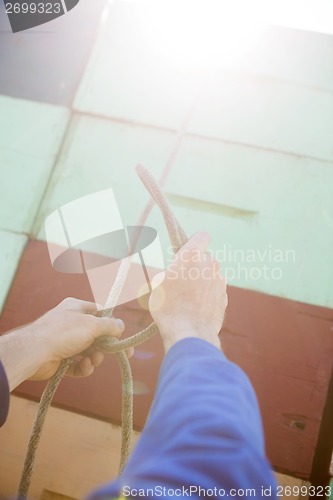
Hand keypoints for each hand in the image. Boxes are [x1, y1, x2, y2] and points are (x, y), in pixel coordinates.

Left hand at [29, 298, 126, 379]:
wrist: (35, 352)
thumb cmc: (63, 332)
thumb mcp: (92, 324)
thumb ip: (109, 325)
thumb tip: (121, 325)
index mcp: (76, 307)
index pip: (99, 312)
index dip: (111, 323)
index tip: (121, 334)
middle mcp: (70, 323)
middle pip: (96, 335)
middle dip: (105, 345)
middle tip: (123, 353)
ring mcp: (64, 342)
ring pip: (88, 351)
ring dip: (95, 357)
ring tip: (93, 360)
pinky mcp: (60, 360)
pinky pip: (77, 364)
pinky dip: (84, 367)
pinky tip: (85, 366)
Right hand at [149, 232, 226, 351]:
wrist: (189, 333)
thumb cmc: (168, 307)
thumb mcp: (158, 285)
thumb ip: (169, 272)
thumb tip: (172, 275)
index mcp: (191, 255)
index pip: (202, 235)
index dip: (195, 241)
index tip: (186, 252)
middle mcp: (209, 264)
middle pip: (205, 256)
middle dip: (196, 264)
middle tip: (182, 279)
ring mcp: (219, 280)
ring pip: (210, 273)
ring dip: (202, 280)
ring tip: (188, 297)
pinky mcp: (224, 296)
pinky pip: (214, 289)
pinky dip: (208, 294)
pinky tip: (196, 307)